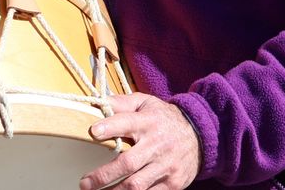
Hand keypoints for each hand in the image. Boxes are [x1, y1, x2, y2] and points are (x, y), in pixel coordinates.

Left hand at [80, 93, 200, 189]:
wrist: (200, 135)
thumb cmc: (163, 119)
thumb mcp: (146, 103)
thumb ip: (122, 103)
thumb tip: (98, 102)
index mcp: (149, 121)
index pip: (127, 122)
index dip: (110, 127)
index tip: (93, 132)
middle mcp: (157, 145)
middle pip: (128, 163)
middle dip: (104, 174)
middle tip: (85, 183)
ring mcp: (166, 166)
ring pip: (137, 184)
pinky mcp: (173, 183)